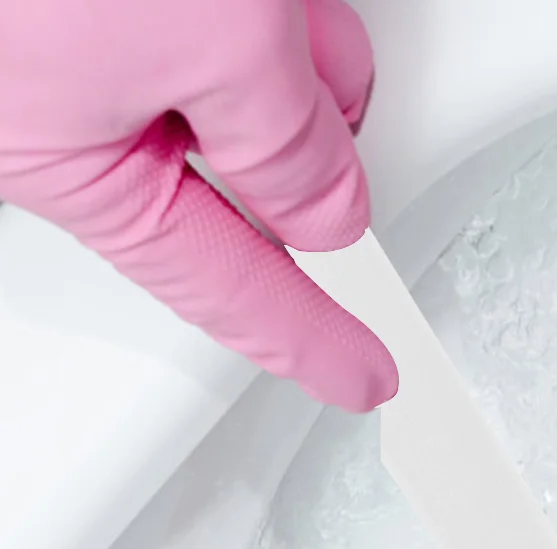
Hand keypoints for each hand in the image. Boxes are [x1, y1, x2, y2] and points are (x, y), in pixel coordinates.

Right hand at [0, 0, 396, 410]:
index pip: (228, 289)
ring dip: (275, 45)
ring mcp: (75, 37)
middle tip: (330, 85)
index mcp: (76, 167)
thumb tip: (327, 210)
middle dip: (304, 142)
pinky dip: (250, 10)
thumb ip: (283, 146)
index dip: (313, 340)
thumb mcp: (210, 42)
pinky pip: (203, 21)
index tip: (368, 379)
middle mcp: (65, 109)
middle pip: (235, 178)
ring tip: (269, 4)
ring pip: (227, 79)